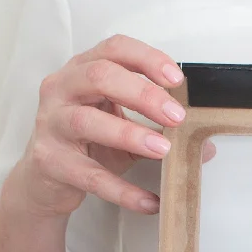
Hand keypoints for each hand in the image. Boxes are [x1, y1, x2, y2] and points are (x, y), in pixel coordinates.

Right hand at [12, 34, 211, 217]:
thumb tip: (206, 144)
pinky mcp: (51, 161)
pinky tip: (150, 201)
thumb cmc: (87, 144)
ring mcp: (52, 125)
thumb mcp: (125, 127)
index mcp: (82, 72)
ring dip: (130, 134)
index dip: (146, 59)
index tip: (177, 79)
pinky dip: (123, 190)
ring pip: (87, 121)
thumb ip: (161, 129)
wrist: (45, 179)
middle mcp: (62, 90)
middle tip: (176, 117)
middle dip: (143, 95)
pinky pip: (90, 175)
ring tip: (162, 150)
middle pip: (100, 77)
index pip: (114, 50)